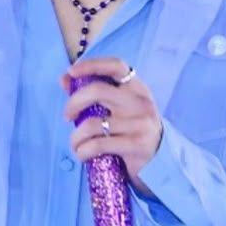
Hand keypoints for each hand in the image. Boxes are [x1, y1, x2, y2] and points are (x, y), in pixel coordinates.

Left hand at [60, 55, 163, 191]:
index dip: (91, 65)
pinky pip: (97, 144)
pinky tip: (82, 154)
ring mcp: (140, 123)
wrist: (160, 160)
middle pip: (97, 91)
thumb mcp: (118, 109)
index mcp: (137, 88)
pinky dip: (82, 151)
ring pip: (92, 123)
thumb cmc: (132, 131)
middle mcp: (140, 102)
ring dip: (75, 137)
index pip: (116, 66)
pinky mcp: (136, 145)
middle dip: (73, 103)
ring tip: (75, 144)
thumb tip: (64, 79)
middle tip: (67, 116)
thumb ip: (93, 94)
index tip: (71, 72)